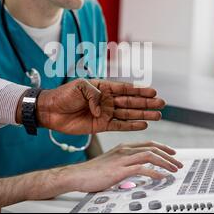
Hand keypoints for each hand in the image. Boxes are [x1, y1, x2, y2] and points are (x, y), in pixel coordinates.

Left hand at [35, 79, 165, 134]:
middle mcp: (107, 100)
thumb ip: (95, 95)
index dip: (140, 90)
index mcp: (104, 87)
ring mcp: (105, 113)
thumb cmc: (64, 95)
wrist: (51, 110)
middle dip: (147, 103)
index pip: (126, 89)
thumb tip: (103, 111)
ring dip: (143, 114)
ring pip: (129, 114)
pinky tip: (143, 124)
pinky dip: (131, 125)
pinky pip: (119, 126)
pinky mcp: (101, 126)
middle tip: (162, 104)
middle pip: (131, 102)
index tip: (153, 91)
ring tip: (158, 115)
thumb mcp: (80, 87)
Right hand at [63, 141, 183, 192]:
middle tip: (178, 163)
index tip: (172, 153)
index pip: (148, 143)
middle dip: (168, 155)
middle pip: (152, 148)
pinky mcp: (120, 170)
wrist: (77, 175)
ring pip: (150, 156)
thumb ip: (125, 163)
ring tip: (173, 170)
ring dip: (165, 163)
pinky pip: (142, 168)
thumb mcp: (112, 163)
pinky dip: (154, 172)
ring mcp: (122, 159)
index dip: (162, 147)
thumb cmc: (92, 172)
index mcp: (123, 147)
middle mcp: (124, 150)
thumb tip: (137, 170)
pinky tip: (160, 177)